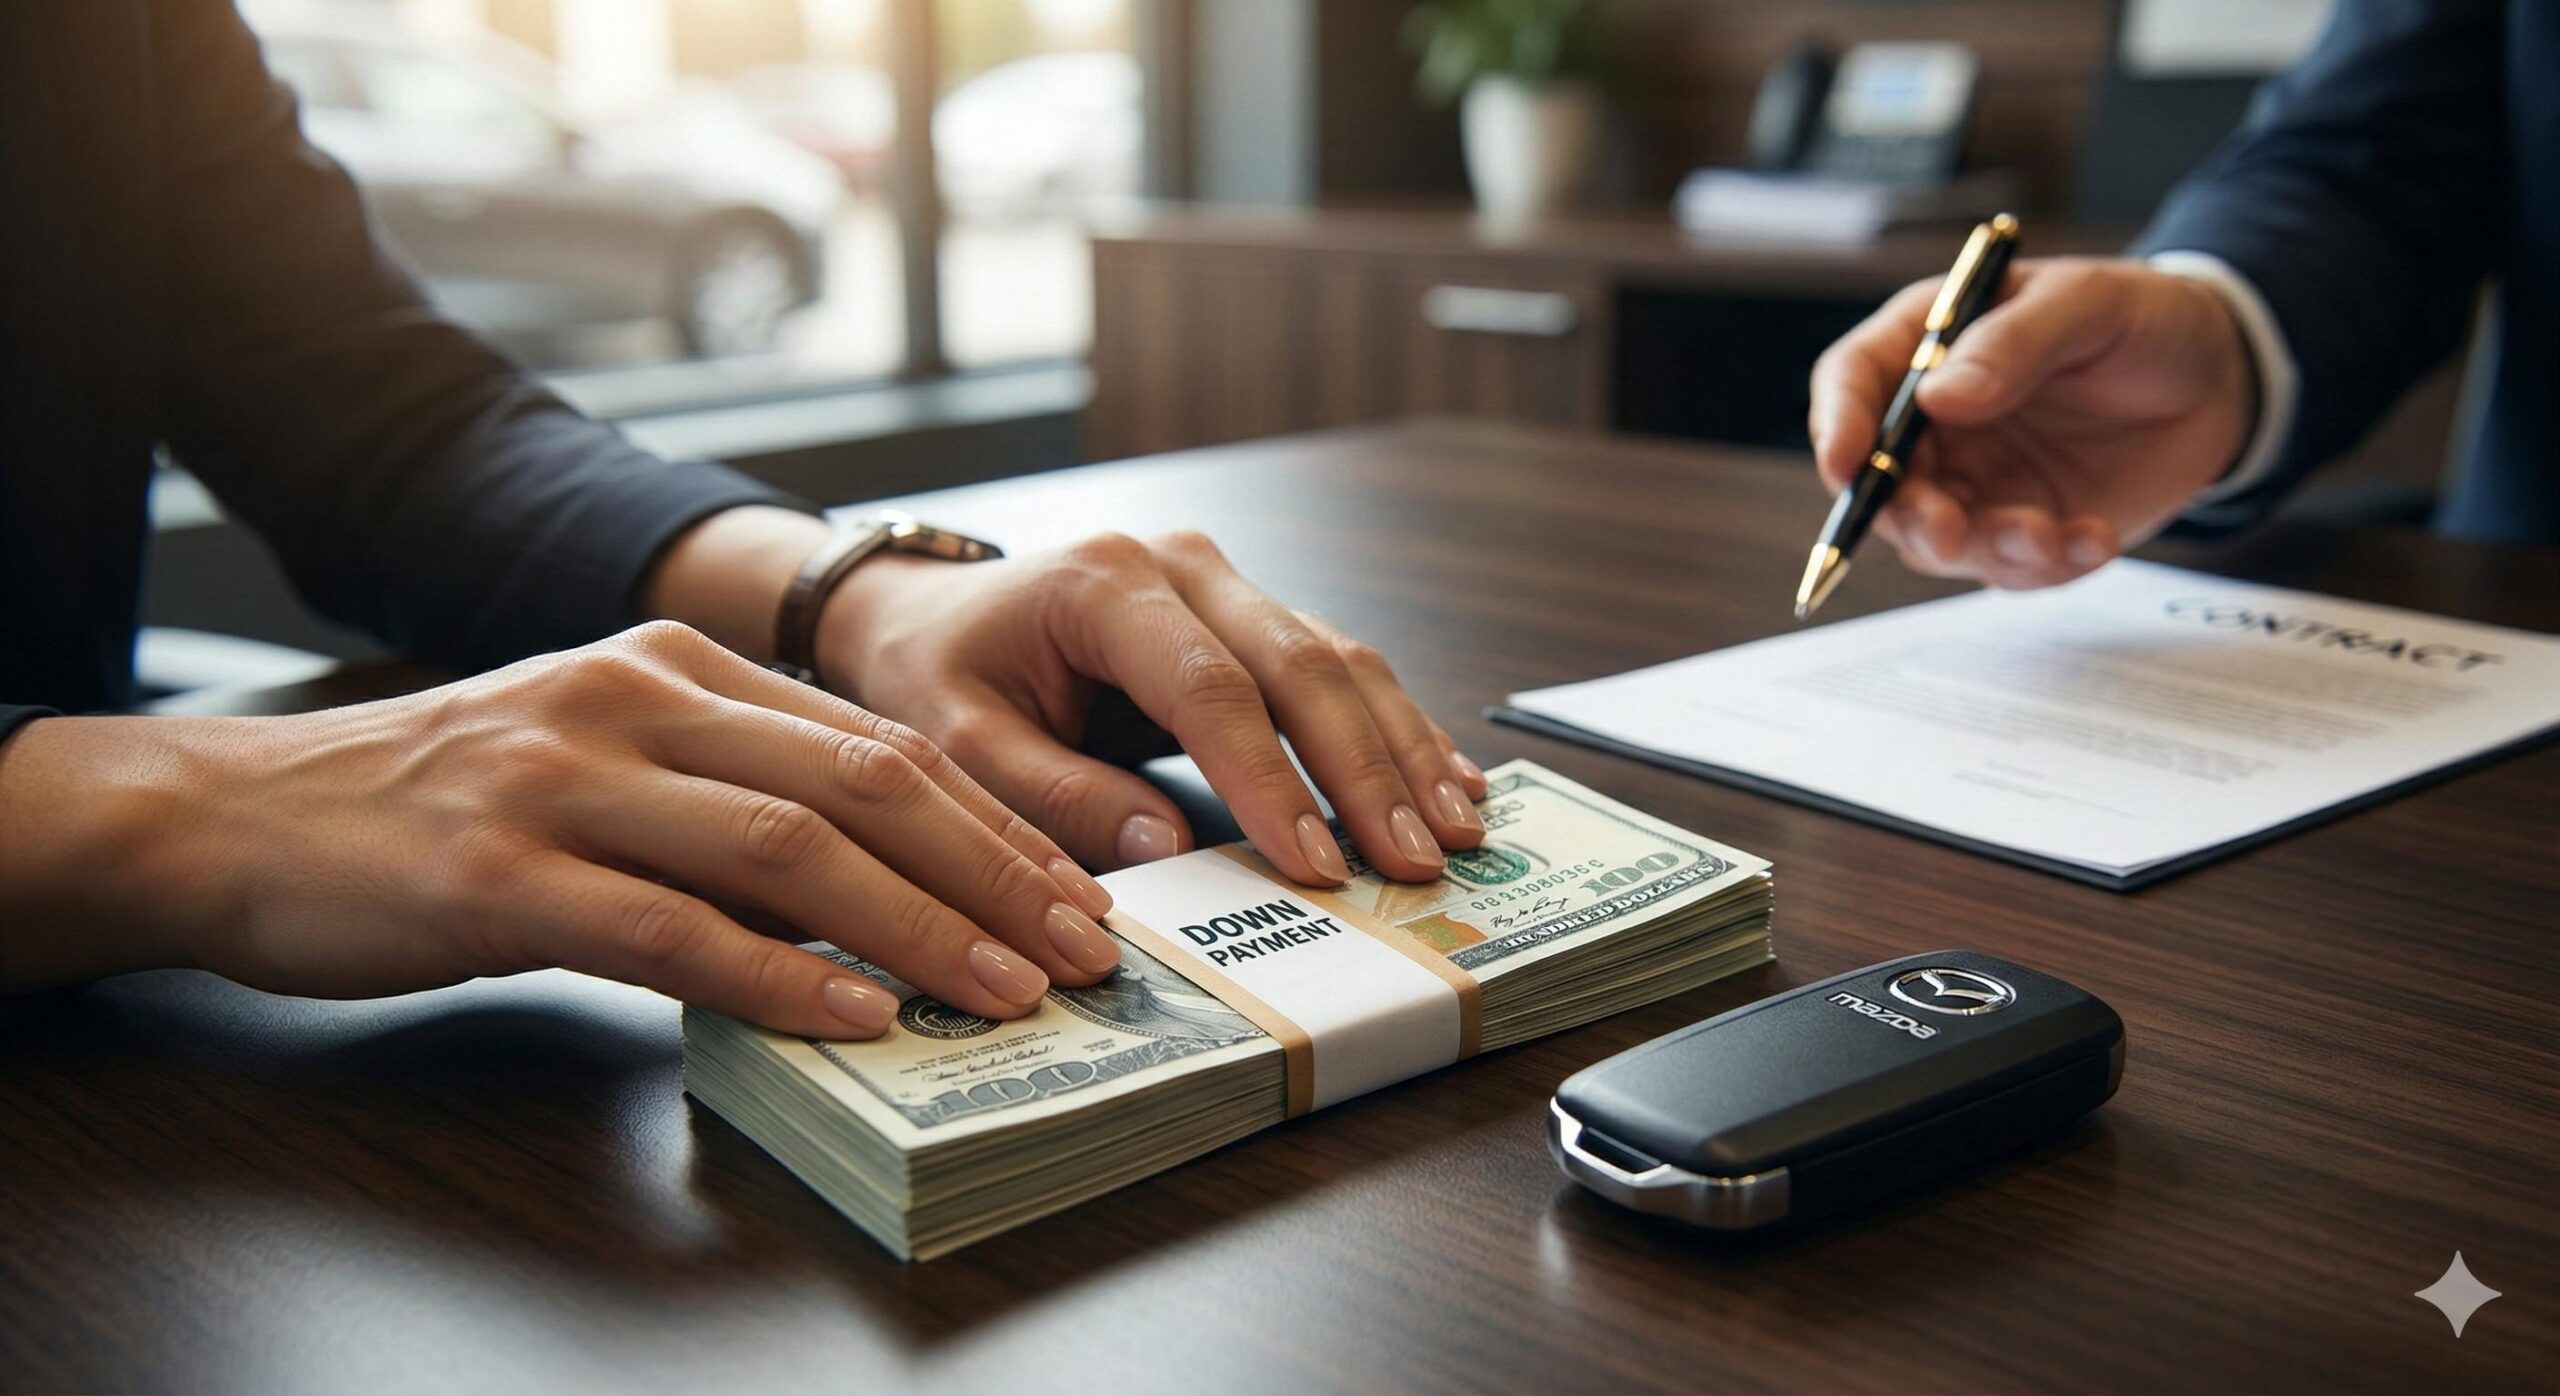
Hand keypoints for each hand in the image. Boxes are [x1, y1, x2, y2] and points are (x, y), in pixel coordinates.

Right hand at [0, 623, 1126, 1035]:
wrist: (239, 815)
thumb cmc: (438, 800)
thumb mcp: (598, 755)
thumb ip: (725, 791)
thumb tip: (880, 879)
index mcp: (671, 668)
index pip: (874, 741)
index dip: (990, 820)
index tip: (1073, 888)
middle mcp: (631, 702)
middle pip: (860, 784)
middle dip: (993, 871)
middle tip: (1080, 947)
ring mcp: (562, 781)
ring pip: (786, 851)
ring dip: (918, 928)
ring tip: (1004, 990)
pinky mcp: (500, 874)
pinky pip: (670, 931)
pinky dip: (779, 978)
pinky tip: (858, 1018)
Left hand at [817, 529, 1489, 885]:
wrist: (926, 614)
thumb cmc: (935, 674)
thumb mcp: (959, 743)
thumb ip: (1056, 795)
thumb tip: (1168, 850)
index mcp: (1105, 583)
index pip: (1211, 687)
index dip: (1272, 780)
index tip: (1315, 864)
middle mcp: (1181, 566)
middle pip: (1301, 664)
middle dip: (1366, 771)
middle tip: (1414, 861)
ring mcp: (1224, 582)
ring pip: (1339, 661)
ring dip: (1402, 751)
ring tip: (1454, 835)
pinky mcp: (1249, 614)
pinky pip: (1337, 667)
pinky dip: (1394, 730)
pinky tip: (1447, 783)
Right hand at [1807, 257, 2258, 588]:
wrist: (2222, 376)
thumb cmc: (2145, 317)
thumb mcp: (2088, 303)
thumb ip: (2014, 342)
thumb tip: (1938, 396)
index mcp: (1928, 344)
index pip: (1853, 382)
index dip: (1838, 423)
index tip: (1845, 462)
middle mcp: (1936, 421)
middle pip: (1880, 479)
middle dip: (1910, 514)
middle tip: (1951, 531)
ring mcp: (1976, 481)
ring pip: (1938, 539)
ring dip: (1984, 548)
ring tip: (2050, 534)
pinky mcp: (2023, 526)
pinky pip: (2011, 567)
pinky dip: (2046, 565)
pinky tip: (2094, 538)